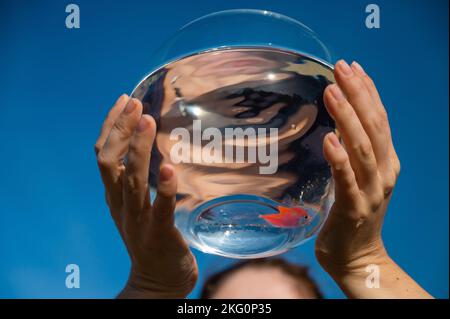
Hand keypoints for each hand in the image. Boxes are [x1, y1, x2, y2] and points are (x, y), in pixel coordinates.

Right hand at [95, 95, 197, 297]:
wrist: (156, 280)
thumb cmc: (149, 236)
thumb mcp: (135, 205)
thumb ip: (135, 179)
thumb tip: (144, 145)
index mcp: (114, 195)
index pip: (103, 154)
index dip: (111, 127)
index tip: (125, 100)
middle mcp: (121, 205)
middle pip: (110, 163)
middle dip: (120, 131)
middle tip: (136, 104)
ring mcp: (138, 220)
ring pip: (131, 181)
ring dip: (138, 150)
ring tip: (148, 122)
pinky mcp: (159, 234)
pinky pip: (159, 209)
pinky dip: (163, 188)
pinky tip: (168, 169)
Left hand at [316, 60, 400, 273]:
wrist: (358, 257)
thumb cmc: (353, 214)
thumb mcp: (358, 176)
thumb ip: (352, 151)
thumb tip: (337, 121)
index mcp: (386, 162)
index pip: (379, 119)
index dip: (367, 91)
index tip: (352, 67)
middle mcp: (384, 172)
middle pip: (374, 126)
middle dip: (358, 94)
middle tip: (340, 68)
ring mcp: (371, 190)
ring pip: (363, 147)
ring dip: (347, 117)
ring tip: (332, 92)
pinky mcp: (354, 208)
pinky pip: (347, 179)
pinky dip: (340, 158)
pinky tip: (329, 139)